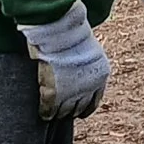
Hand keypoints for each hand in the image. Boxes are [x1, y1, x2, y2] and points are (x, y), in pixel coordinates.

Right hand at [21, 8, 110, 122]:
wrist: (59, 29)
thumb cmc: (69, 32)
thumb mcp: (87, 47)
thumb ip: (85, 62)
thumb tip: (77, 68)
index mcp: (100, 76)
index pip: (94, 101)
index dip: (85, 108)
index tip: (79, 112)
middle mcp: (88, 87)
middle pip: (79, 108)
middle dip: (71, 110)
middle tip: (63, 112)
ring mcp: (70, 92)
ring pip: (65, 112)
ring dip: (59, 113)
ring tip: (53, 114)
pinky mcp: (53, 94)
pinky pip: (49, 110)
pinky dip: (46, 113)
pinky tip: (44, 114)